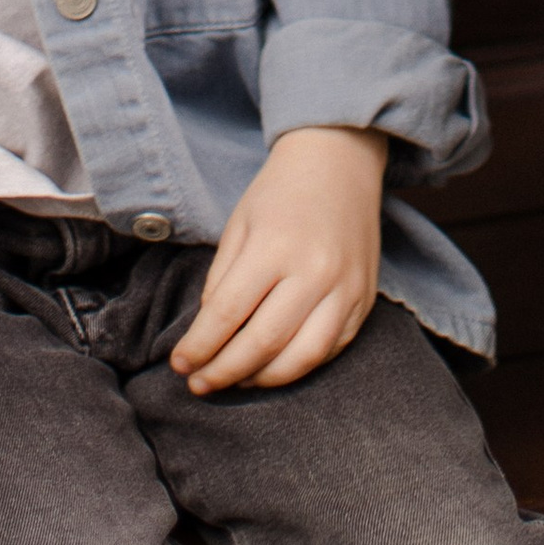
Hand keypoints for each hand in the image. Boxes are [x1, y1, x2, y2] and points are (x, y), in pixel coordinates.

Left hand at [169, 124, 384, 394]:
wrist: (340, 160)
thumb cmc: (280, 191)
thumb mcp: (238, 224)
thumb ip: (221, 280)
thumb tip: (208, 336)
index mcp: (274, 246)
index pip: (227, 314)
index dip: (199, 346)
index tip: (179, 364)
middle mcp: (314, 271)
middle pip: (262, 343)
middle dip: (223, 372)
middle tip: (199, 384)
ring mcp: (345, 288)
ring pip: (301, 359)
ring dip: (261, 380)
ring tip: (236, 381)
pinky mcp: (365, 299)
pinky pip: (331, 350)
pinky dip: (299, 367)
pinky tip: (273, 367)